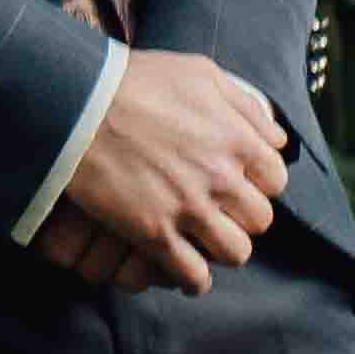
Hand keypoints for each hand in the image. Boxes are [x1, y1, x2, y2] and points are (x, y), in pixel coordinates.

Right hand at [33, 46, 289, 296]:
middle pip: (260, 219)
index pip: (276, 179)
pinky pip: (193, 276)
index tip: (242, 183)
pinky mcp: (155, 233)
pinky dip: (194, 280)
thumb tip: (274, 136)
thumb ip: (243, 104)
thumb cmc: (136, 82)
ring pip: (235, 252)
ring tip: (207, 242)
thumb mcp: (200, 73)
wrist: (79, 104)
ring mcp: (189, 209)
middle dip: (244, 217)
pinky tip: (186, 272)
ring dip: (224, 249)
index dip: (260, 183)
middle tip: (223, 212)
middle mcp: (221, 178)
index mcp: (236, 139)